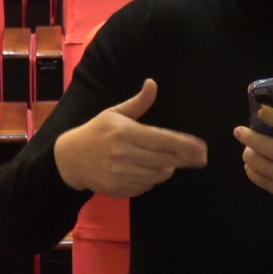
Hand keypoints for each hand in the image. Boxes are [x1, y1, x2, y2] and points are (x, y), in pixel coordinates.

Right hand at [55, 79, 207, 197]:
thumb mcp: (114, 113)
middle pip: (164, 159)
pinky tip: (150, 171)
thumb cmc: (96, 132)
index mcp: (125, 133)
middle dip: (185, 159)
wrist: (70, 159)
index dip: (185, 145)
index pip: (163, 140)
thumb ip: (138, 103)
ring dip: (167, 168)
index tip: (202, 148)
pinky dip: (152, 180)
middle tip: (201, 158)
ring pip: (157, 175)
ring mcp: (121, 174)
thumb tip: (152, 84)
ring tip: (170, 162)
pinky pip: (146, 187)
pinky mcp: (119, 190)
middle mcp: (123, 154)